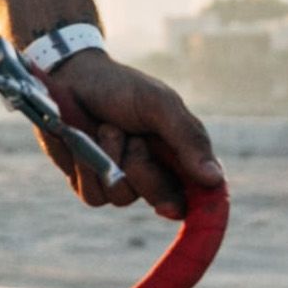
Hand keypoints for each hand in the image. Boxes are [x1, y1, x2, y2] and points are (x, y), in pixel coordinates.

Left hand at [36, 51, 222, 217]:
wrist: (72, 77)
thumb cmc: (121, 87)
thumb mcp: (160, 105)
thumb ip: (188, 139)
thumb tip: (215, 179)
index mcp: (181, 156)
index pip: (201, 196)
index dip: (197, 209)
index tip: (173, 206)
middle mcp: (155, 174)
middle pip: (164, 202)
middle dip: (145, 169)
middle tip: (135, 139)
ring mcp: (122, 181)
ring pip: (122, 197)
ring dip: (112, 160)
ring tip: (106, 129)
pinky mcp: (91, 183)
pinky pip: (93, 195)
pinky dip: (87, 167)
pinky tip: (83, 142)